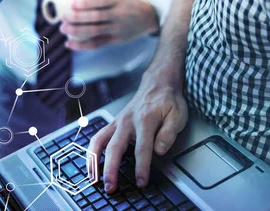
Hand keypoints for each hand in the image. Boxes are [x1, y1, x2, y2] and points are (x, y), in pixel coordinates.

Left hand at [60, 0, 159, 50]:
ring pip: (94, 32)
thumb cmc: (127, 1)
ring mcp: (119, 29)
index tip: (71, 3)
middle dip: (76, 18)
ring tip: (63, 29)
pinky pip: (97, 44)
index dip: (85, 3)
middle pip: (96, 17)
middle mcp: (120, 14)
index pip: (101, 1)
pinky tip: (69, 44)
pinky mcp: (118, 40)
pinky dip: (81, 45)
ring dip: (76, 31)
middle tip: (62, 17)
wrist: (149, 16)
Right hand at [87, 69, 187, 192]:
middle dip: (111, 169)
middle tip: (111, 186)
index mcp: (146, 120)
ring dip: (95, 161)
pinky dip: (91, 152)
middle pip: (115, 147)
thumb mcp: (177, 115)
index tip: (141, 182)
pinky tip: (91, 166)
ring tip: (94, 179)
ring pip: (100, 142)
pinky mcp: (113, 123)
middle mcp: (128, 121)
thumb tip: (159, 150)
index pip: (143, 148)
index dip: (141, 168)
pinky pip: (97, 138)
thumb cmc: (168, 101)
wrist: (158, 83)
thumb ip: (169, 133)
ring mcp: (118, 122)